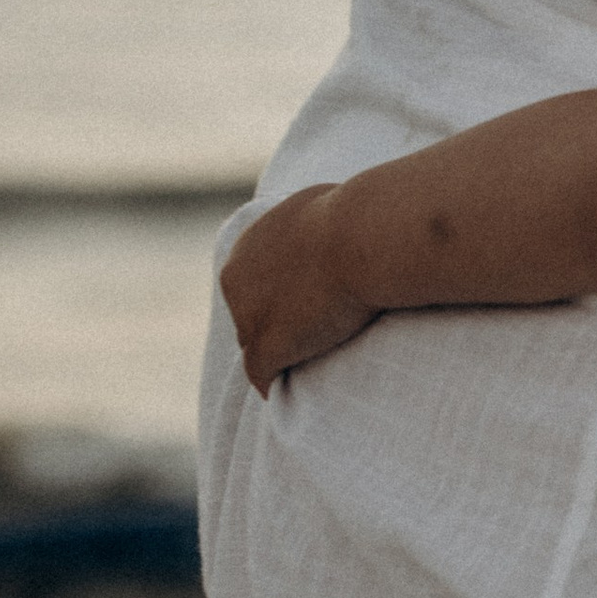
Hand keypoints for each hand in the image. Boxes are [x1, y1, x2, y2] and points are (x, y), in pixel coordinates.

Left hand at [219, 184, 377, 395]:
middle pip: (248, 316)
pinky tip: (284, 391)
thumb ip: (304, 228)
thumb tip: (320, 231)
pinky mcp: (266, 346)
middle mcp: (236, 282)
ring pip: (254, 345)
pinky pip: (261, 375)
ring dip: (277, 354)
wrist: (361, 237)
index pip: (252, 285)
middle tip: (309, 336)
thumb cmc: (354, 217)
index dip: (278, 298)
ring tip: (306, 364)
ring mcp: (248, 316)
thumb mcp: (317, 206)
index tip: (304, 307)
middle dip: (273, 326)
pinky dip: (272, 384)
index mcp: (245, 249)